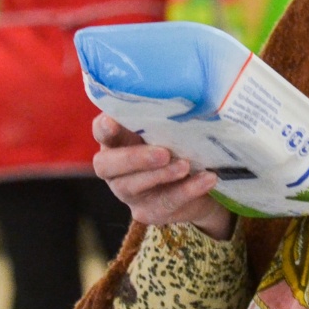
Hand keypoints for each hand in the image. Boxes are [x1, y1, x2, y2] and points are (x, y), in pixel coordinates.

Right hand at [91, 115, 235, 240]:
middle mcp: (114, 169)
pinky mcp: (148, 212)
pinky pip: (166, 203)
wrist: (200, 184)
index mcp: (117, 141)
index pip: (101, 132)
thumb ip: (167, 119)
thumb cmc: (179, 145)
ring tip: (186, 165)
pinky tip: (207, 179)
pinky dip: (187, 190)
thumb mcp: (172, 130)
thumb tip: (187, 97)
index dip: (104, 128)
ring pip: (133, 186)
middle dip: (133, 158)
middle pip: (107, 165)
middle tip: (163, 152)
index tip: (112, 122)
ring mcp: (128, 193)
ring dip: (161, 175)